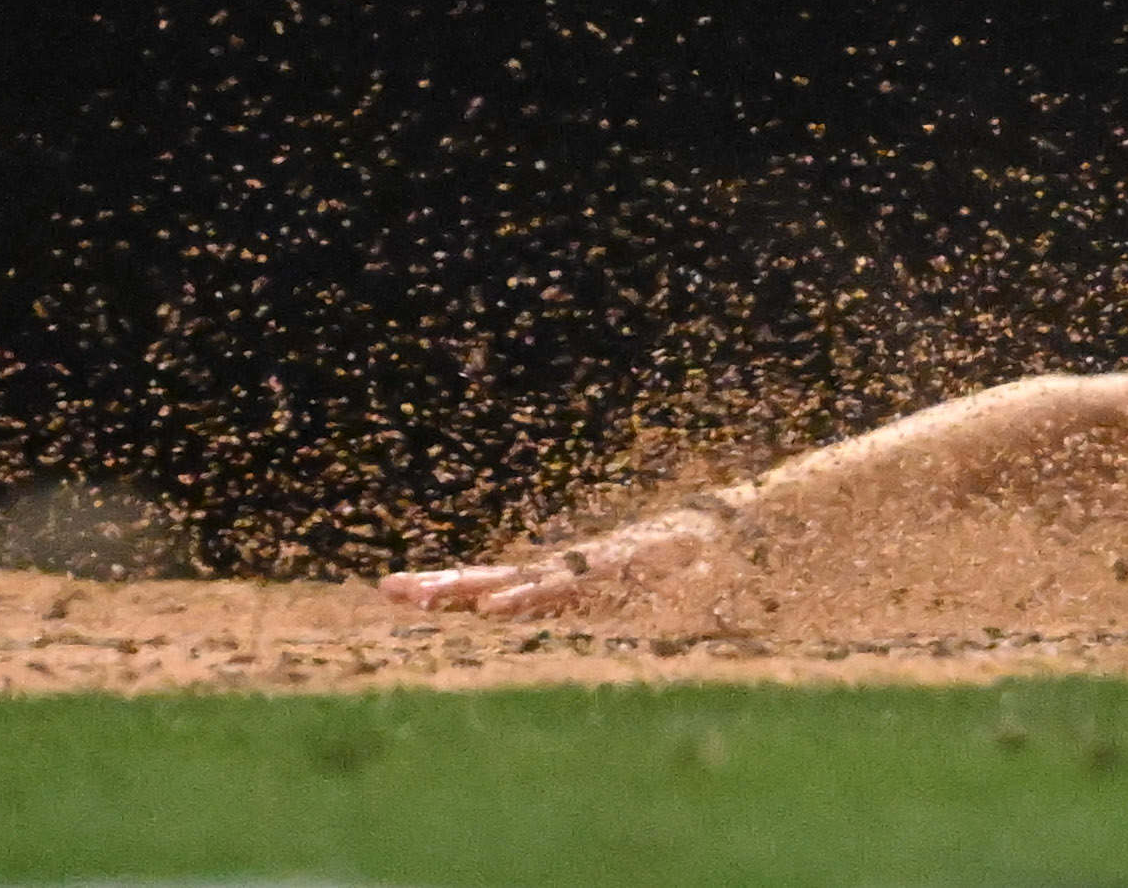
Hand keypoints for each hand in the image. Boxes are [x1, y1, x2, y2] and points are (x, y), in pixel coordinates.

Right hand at [385, 499, 742, 617]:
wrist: (734, 522)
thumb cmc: (728, 555)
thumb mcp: (717, 567)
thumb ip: (702, 572)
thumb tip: (702, 568)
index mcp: (617, 561)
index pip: (562, 579)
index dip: (529, 594)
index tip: (492, 607)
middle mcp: (584, 562)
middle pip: (512, 573)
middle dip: (456, 584)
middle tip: (396, 590)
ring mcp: (574, 566)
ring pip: (503, 575)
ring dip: (451, 586)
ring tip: (393, 590)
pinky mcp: (575, 573)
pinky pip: (520, 585)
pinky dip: (477, 591)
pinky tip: (435, 602)